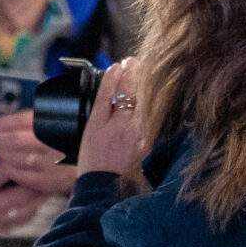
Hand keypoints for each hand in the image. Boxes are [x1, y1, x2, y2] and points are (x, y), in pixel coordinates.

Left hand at [0, 109, 79, 195]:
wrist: (98, 162)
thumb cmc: (71, 138)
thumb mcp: (59, 122)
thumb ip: (36, 120)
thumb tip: (7, 122)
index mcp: (60, 125)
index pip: (24, 121)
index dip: (3, 123)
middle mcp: (57, 145)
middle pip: (18, 140)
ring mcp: (56, 165)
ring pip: (20, 159)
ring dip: (2, 154)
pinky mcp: (55, 183)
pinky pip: (27, 178)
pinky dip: (13, 171)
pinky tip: (6, 166)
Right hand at [0, 127, 48, 233]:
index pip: (5, 172)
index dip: (18, 159)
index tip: (26, 149)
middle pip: (23, 194)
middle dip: (36, 180)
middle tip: (45, 167)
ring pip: (28, 210)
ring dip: (38, 196)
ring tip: (45, 182)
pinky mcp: (1, 232)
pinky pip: (23, 221)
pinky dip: (32, 209)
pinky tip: (35, 199)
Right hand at [74, 58, 148, 187]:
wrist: (103, 184)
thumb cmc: (93, 155)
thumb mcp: (92, 125)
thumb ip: (104, 97)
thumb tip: (114, 72)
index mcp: (118, 120)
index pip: (123, 87)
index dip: (125, 72)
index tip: (124, 62)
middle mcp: (135, 126)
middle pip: (139, 93)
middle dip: (138, 74)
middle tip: (133, 63)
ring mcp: (145, 134)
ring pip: (148, 104)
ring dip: (146, 87)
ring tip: (142, 75)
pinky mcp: (150, 141)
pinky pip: (153, 118)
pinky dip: (152, 106)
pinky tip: (150, 98)